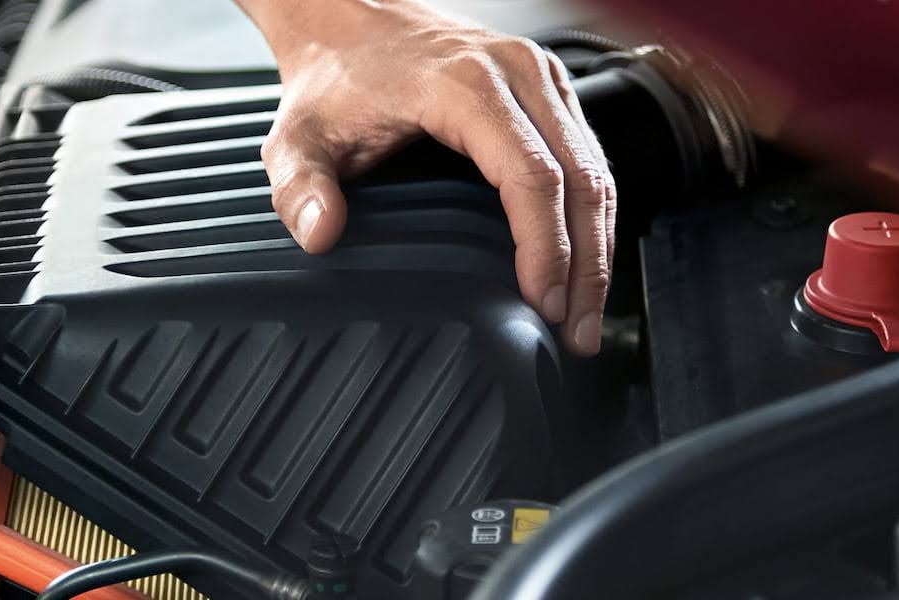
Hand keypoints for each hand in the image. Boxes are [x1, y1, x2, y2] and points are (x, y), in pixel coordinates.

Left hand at [236, 0, 615, 354]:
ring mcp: (540, 77)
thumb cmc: (335, 77)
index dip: (546, 248)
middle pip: (581, 180)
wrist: (349, 19)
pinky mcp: (548, 89)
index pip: (532, 176)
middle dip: (588, 265)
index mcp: (466, 85)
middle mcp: (518, 73)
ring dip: (600, 247)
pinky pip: (588, 158)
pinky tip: (583, 262)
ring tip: (586, 314)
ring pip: (596, 171)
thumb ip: (301, 187)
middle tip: (577, 332)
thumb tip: (321, 234)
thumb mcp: (298, 137)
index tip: (543, 304)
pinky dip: (591, 216)